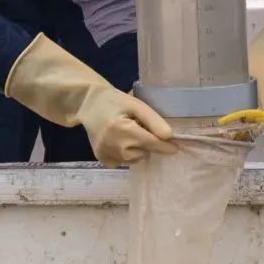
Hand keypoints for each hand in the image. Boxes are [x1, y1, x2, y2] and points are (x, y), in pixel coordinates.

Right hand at [5, 34, 176, 166]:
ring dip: (137, 149)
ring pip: (135, 159)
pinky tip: (118, 141)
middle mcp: (113, 146)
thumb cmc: (114, 101)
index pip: (150, 143)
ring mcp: (106, 155)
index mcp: (121, 129)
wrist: (88, 105)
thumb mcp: (136, 104)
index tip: (175, 147)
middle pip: (144, 153)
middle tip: (137, 127)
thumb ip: (153, 120)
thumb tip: (169, 136)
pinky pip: (125, 162)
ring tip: (126, 133)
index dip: (165, 146)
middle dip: (147, 143)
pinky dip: (127, 153)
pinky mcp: (104, 160)